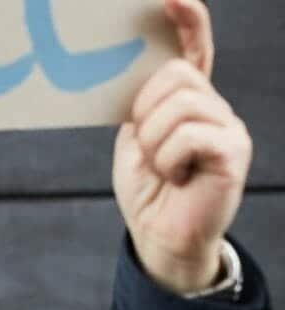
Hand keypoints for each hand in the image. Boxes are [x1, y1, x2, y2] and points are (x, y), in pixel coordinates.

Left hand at [113, 0, 251, 294]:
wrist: (160, 235)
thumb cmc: (148, 188)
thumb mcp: (135, 138)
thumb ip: (140, 104)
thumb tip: (128, 68)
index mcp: (189, 100)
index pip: (194, 48)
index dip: (188, 20)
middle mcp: (215, 107)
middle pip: (174, 75)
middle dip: (145, 111)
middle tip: (148, 149)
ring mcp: (228, 127)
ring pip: (178, 104)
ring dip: (153, 141)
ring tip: (162, 167)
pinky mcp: (233, 151)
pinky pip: (188, 134)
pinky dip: (167, 159)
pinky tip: (176, 178)